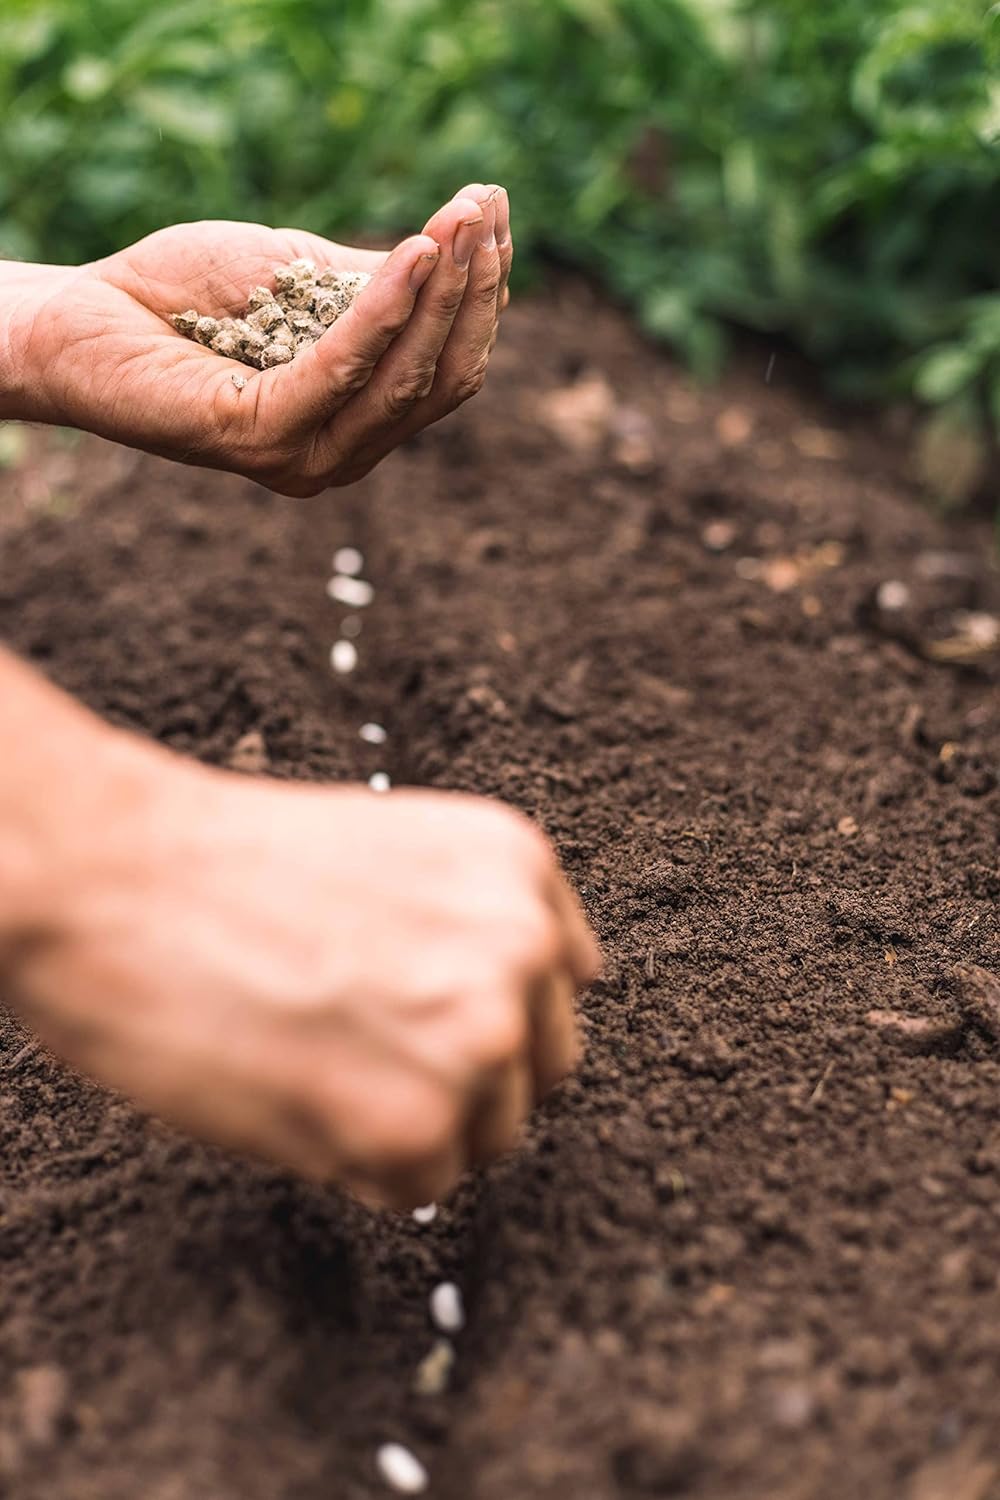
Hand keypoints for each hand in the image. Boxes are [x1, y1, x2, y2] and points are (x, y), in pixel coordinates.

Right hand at [9, 743, 597, 1208]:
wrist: (114, 881)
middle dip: (465, 1081)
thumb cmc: (221, 868)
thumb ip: (468, 925)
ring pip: (485, 1138)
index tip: (431, 1024)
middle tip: (359, 1055)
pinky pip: (417, 1190)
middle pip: (540, 1071)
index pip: (558, 985)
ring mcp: (481, 1039)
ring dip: (409, 1125)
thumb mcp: (393, 854)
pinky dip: (353, 1167)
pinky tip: (290, 1094)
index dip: (489, 1015)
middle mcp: (523, 948)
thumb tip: (510, 1026)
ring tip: (311, 1061)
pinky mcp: (418, 1130)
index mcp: (516, 866)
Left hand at [14, 185, 511, 494]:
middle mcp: (341, 453)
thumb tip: (457, 254)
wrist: (86, 312)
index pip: (446, 368)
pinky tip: (413, 250)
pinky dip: (384, 307)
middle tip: (486, 208)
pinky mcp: (264, 439)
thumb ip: (373, 289)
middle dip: (473, 290)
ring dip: (442, 294)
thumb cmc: (187, 293)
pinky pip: (344, 368)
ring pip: (406, 379)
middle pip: (440, 377)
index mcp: (358, 421)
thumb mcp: (304, 281)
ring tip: (458, 220)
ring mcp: (306, 457)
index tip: (495, 211)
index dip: (480, 294)